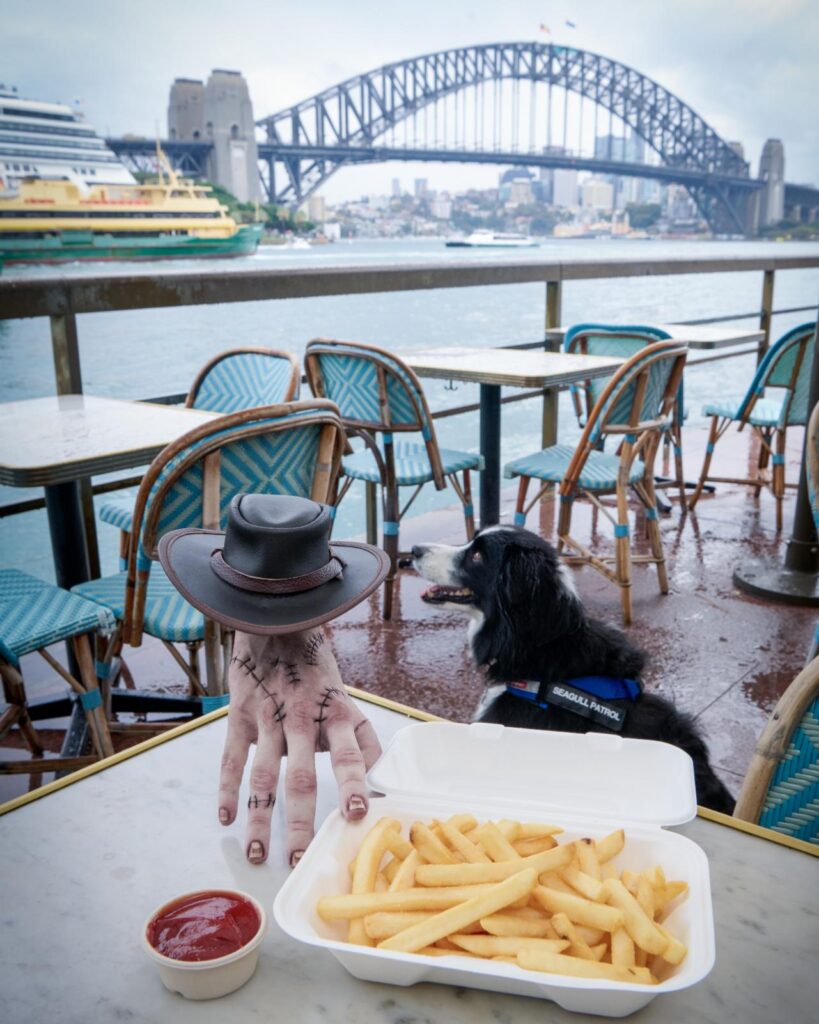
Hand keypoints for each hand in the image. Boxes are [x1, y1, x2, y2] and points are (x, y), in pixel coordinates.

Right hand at [218, 628, 381, 866]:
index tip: (357, 813)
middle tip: (298, 859)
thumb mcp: (346, 700)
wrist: (278, 624)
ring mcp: (268, 718)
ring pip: (263, 775)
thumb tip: (379, 783)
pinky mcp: (240, 715)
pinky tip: (226, 818)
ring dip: (259, 817)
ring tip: (258, 853)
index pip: (349, 754)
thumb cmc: (316, 671)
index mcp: (335, 714)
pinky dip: (227, 789)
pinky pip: (231, 758)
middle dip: (299, 821)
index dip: (353, 782)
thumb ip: (360, 740)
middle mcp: (302, 719)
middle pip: (301, 777)